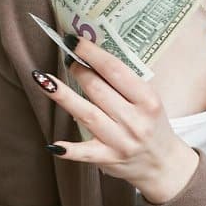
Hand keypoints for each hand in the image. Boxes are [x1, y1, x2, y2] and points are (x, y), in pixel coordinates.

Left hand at [35, 37, 198, 203]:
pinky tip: (52, 143)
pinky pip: (85, 153)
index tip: (74, 41)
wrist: (163, 164)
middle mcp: (135, 120)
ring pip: (86, 114)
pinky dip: (69, 149)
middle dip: (77, 71)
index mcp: (148, 100)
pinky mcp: (109, 159)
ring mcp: (121, 141)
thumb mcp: (148, 101)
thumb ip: (125, 83)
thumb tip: (90, 56)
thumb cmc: (152, 125)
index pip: (116, 70)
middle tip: (67, 60)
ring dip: (63, 96)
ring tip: (43, 80)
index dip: (92, 53)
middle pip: (97, 90)